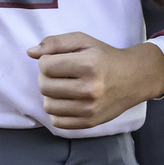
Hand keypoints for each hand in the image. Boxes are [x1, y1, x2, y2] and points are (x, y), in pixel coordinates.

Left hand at [28, 33, 163, 130]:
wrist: (133, 78)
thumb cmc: (104, 57)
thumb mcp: (83, 41)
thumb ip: (55, 42)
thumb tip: (30, 52)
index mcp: (88, 65)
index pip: (45, 66)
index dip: (46, 61)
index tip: (57, 60)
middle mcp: (89, 89)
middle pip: (44, 86)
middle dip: (46, 77)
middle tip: (59, 73)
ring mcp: (90, 109)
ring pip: (48, 105)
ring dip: (51, 94)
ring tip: (64, 86)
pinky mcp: (89, 123)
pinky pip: (57, 121)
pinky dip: (58, 111)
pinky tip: (68, 100)